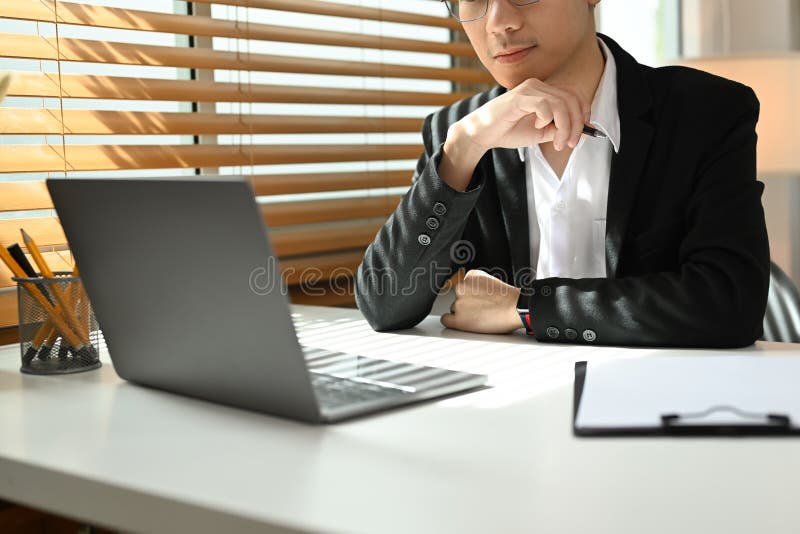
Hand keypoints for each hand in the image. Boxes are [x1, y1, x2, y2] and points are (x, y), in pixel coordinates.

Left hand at [441, 269, 522, 334]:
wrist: (516, 309)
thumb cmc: (510, 299)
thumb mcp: (492, 282)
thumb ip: (478, 285)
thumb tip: (472, 295)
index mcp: (470, 276)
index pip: (462, 287)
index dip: (470, 296)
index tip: (478, 300)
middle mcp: (461, 287)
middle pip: (457, 298)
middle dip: (466, 305)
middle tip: (481, 310)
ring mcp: (459, 302)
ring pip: (454, 309)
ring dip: (463, 314)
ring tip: (480, 316)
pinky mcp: (458, 318)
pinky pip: (446, 320)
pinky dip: (453, 323)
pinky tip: (463, 323)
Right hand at [453, 77, 591, 152]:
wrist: (483, 134)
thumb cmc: (508, 131)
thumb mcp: (541, 133)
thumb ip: (560, 130)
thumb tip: (586, 132)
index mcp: (544, 91)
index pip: (574, 95)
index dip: (584, 113)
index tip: (584, 133)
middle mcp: (538, 85)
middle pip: (571, 99)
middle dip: (576, 124)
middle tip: (570, 143)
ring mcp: (529, 89)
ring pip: (560, 103)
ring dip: (564, 126)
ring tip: (557, 142)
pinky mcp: (520, 97)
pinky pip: (545, 105)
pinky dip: (547, 119)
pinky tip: (538, 126)